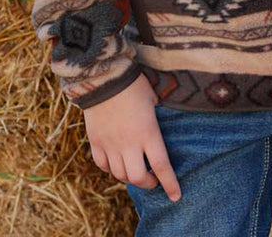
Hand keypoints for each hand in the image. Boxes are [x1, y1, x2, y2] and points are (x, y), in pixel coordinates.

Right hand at [82, 72, 181, 201]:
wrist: (103, 76)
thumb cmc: (133, 83)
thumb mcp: (153, 98)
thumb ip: (155, 118)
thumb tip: (156, 126)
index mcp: (148, 132)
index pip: (162, 166)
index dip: (169, 184)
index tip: (176, 196)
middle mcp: (129, 143)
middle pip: (138, 177)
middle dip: (149, 183)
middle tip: (154, 180)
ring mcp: (110, 144)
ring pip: (119, 174)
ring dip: (130, 178)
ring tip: (136, 172)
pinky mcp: (95, 141)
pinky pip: (102, 165)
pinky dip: (110, 169)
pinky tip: (116, 163)